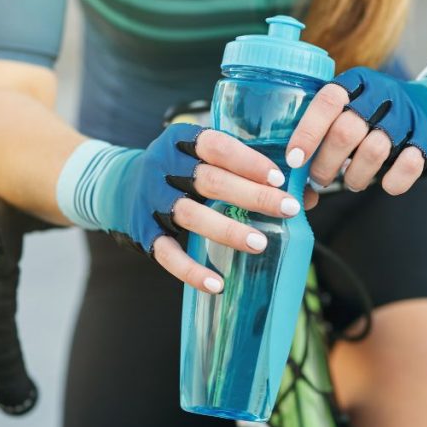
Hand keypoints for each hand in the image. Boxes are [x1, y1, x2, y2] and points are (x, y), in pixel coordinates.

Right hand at [145, 124, 308, 293]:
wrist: (119, 185)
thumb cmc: (182, 171)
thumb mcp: (206, 159)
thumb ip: (250, 172)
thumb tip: (307, 196)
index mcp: (182, 141)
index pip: (216, 146)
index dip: (247, 160)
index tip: (278, 176)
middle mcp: (164, 168)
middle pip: (210, 181)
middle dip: (252, 195)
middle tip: (288, 208)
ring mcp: (152, 201)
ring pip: (191, 215)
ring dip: (227, 230)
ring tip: (260, 243)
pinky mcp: (143, 233)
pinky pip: (168, 254)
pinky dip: (191, 271)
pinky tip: (217, 284)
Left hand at [285, 67, 426, 194]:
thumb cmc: (381, 114)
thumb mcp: (354, 107)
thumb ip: (326, 129)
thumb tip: (292, 173)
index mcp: (357, 83)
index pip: (327, 101)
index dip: (307, 132)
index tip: (294, 159)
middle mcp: (382, 95)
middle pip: (345, 131)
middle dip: (325, 164)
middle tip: (318, 179)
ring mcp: (408, 116)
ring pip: (373, 151)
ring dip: (355, 176)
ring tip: (350, 182)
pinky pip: (408, 165)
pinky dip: (393, 181)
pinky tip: (386, 183)